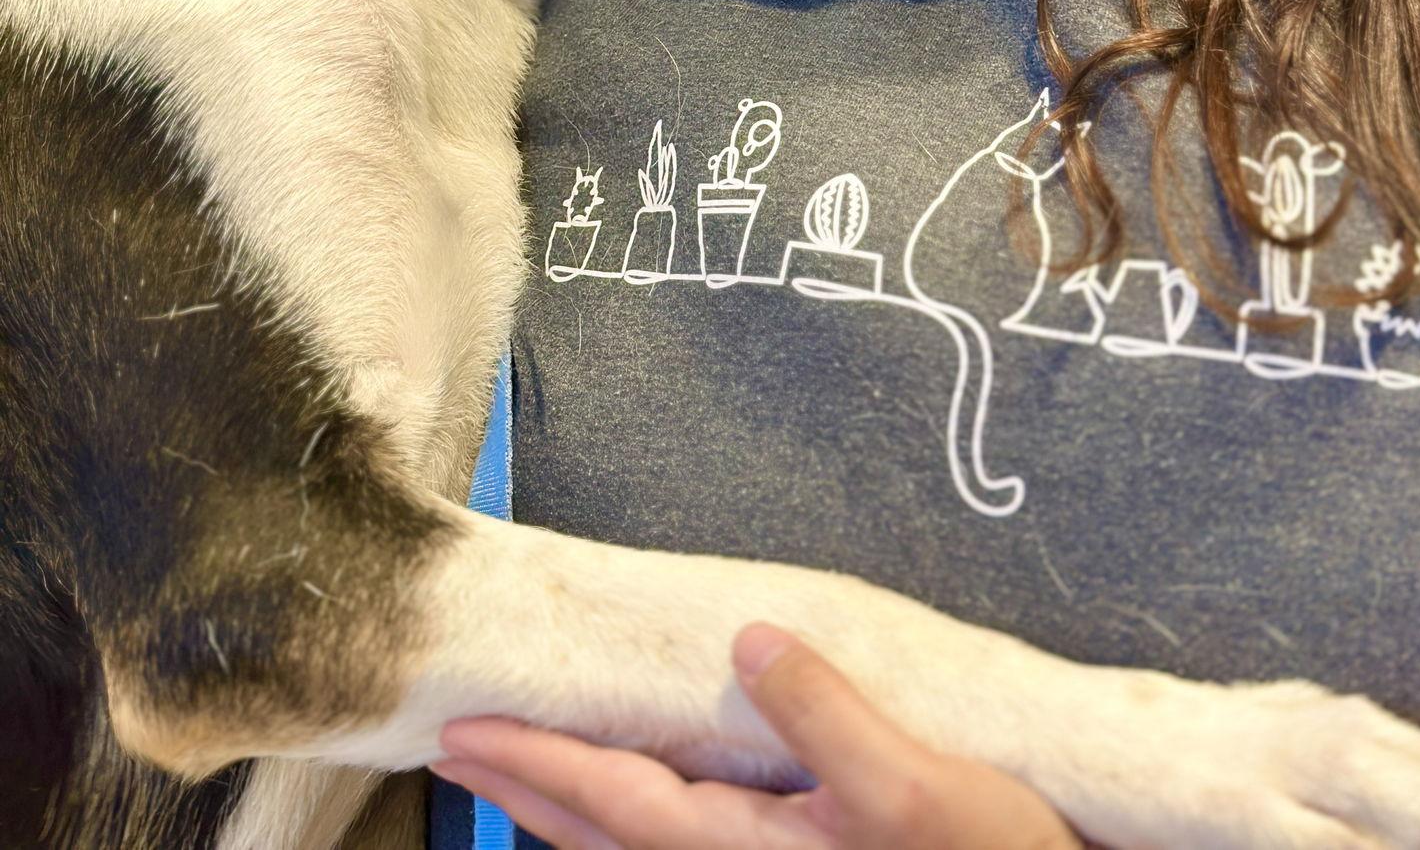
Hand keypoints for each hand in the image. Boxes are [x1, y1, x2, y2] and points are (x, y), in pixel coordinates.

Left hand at [430, 621, 1084, 848]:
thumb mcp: (913, 785)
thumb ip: (826, 714)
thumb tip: (750, 636)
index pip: (612, 802)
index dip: (534, 763)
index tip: (463, 731)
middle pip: (600, 839)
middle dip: (527, 792)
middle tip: (459, 750)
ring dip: (565, 813)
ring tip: (519, 776)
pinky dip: (625, 827)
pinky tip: (630, 810)